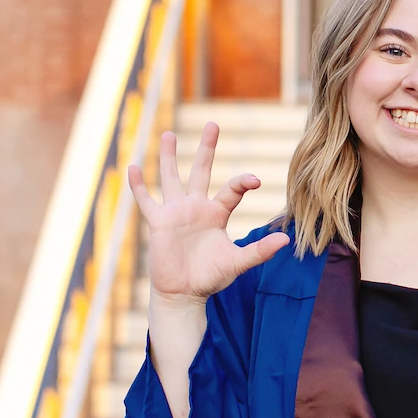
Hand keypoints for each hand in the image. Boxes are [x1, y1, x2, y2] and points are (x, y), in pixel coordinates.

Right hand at [129, 122, 287, 305]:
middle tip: (213, 124)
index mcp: (217, 213)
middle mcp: (196, 207)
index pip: (232, 189)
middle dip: (208, 148)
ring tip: (169, 134)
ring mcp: (176, 213)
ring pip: (171, 178)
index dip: (242, 182)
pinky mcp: (158, 223)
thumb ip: (259, 251)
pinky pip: (146, 200)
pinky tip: (132, 167)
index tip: (254, 179)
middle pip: (202, 171)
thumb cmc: (210, 277)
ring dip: (170, 156)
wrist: (184, 294)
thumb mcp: (237, 263)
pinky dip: (138, 185)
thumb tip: (285, 240)